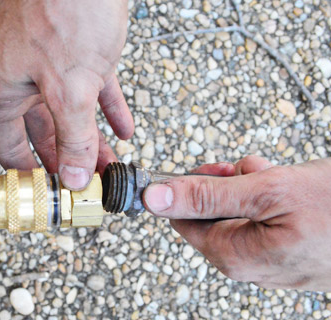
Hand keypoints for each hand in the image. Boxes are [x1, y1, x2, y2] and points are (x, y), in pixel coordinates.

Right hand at [0, 0, 133, 189]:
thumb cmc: (64, 9)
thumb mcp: (70, 88)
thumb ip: (73, 137)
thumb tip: (73, 175)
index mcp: (2, 91)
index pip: (9, 149)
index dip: (31, 176)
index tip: (51, 195)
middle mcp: (20, 81)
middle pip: (43, 135)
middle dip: (68, 161)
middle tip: (86, 184)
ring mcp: (48, 67)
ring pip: (68, 115)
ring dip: (89, 141)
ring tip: (108, 164)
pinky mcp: (76, 54)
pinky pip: (90, 92)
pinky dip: (106, 111)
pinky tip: (122, 128)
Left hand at [143, 155, 330, 289]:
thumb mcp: (264, 191)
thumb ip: (205, 195)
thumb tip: (152, 198)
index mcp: (232, 255)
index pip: (182, 218)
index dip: (190, 188)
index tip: (214, 170)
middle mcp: (245, 265)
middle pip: (211, 214)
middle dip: (228, 185)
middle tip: (254, 170)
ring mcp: (268, 261)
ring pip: (238, 212)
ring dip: (251, 187)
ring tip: (280, 178)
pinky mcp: (286, 252)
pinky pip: (262, 220)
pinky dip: (270, 198)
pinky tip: (294, 190)